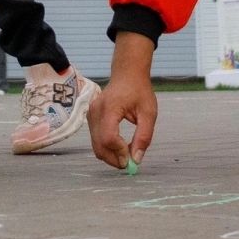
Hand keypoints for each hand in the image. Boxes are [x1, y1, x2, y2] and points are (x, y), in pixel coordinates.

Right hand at [90, 32, 157, 169]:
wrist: (127, 74)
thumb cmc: (139, 91)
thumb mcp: (149, 113)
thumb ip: (144, 137)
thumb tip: (136, 159)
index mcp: (110, 107)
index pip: (109, 137)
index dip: (119, 152)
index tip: (132, 160)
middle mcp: (95, 111)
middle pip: (99, 145)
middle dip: (114, 159)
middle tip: (130, 164)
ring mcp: (90, 115)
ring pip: (96, 146)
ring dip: (110, 156)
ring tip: (127, 154)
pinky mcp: (90, 118)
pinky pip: (96, 140)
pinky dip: (107, 148)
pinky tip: (120, 146)